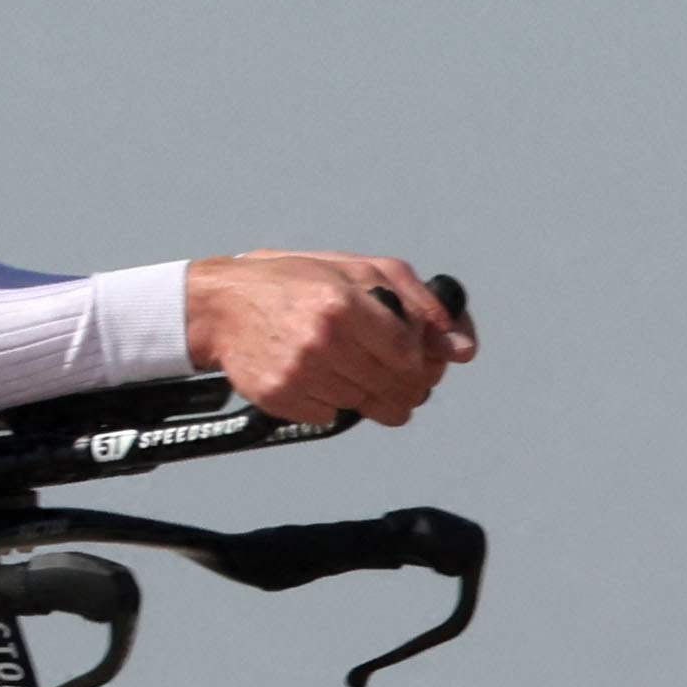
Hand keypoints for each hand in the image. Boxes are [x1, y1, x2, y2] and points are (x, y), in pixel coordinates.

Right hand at [187, 250, 470, 426]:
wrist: (223, 307)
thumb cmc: (295, 282)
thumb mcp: (362, 270)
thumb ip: (420, 302)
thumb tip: (463, 348)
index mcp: (344, 301)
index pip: (409, 353)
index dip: (419, 359)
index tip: (415, 356)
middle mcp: (322, 340)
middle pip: (393, 386)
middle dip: (405, 383)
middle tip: (396, 372)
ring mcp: (299, 373)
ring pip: (365, 405)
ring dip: (368, 391)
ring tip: (349, 364)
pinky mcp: (281, 398)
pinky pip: (331, 416)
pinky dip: (334, 401)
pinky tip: (321, 374)